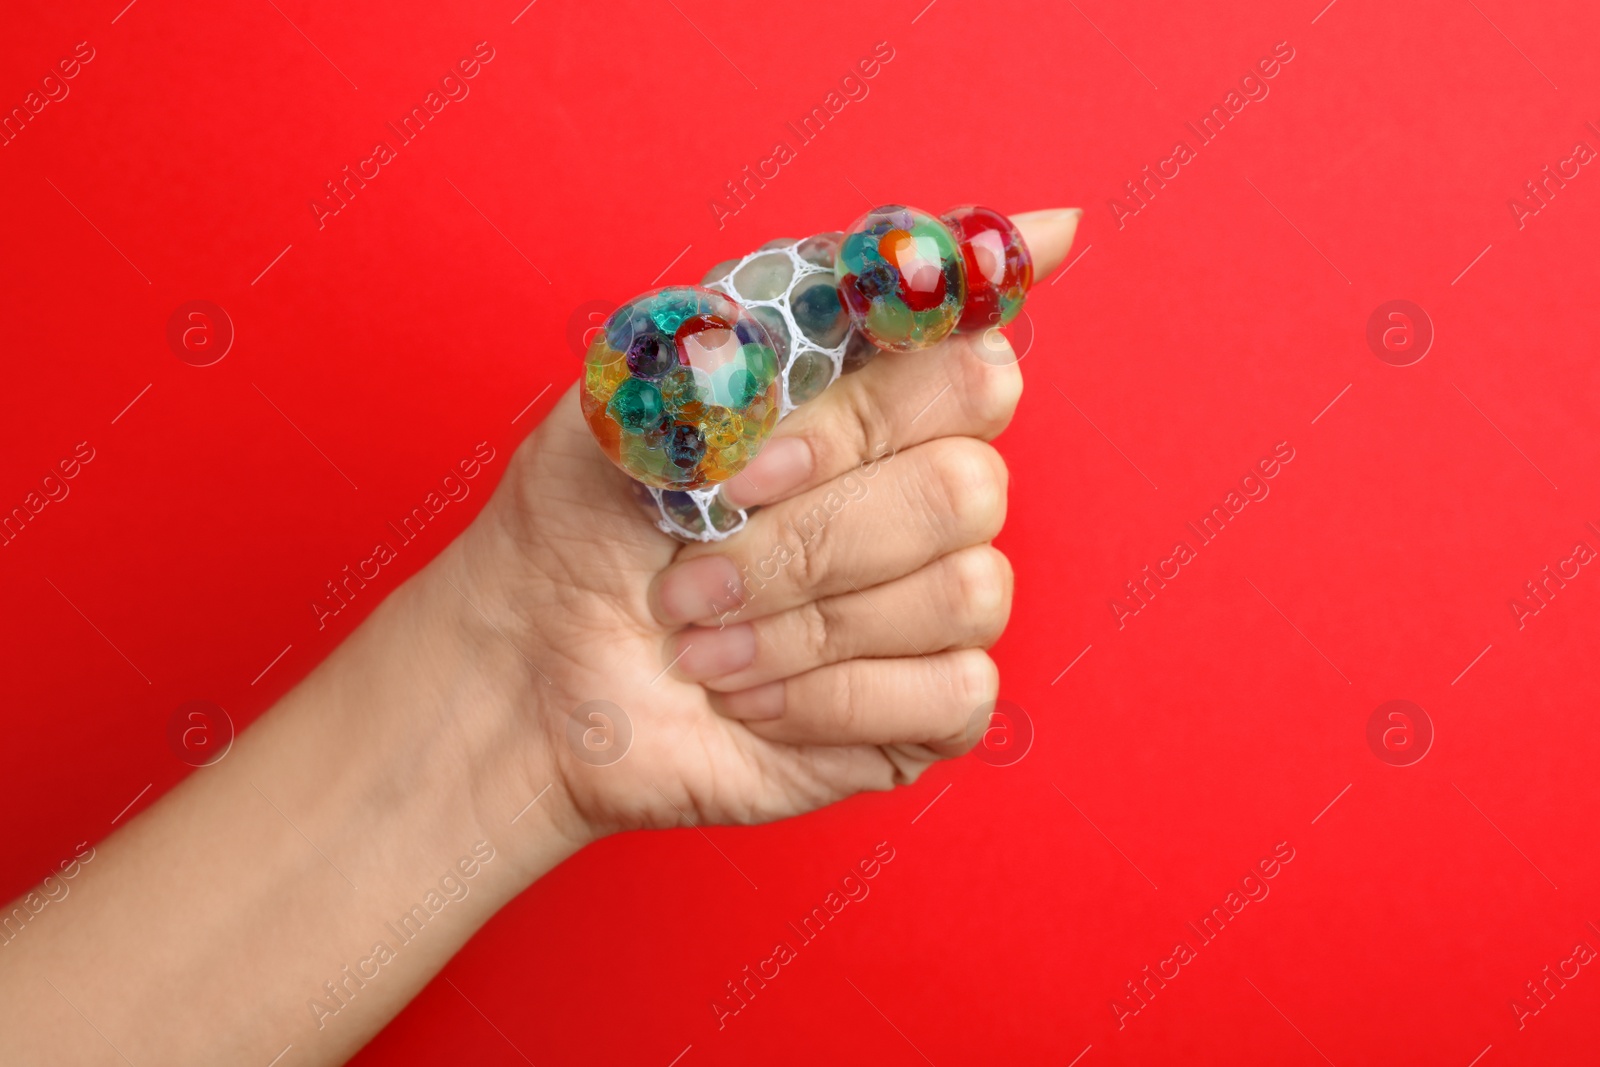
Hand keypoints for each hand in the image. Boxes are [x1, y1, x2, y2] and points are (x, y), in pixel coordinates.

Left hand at [442, 208, 1081, 844]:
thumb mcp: (649, 387)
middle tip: (698, 558)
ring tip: (702, 640)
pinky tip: (752, 697)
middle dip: (815, 535)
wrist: (535, 667)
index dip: (899, 392)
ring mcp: (935, 600)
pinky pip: (953, 691)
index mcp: (867, 399)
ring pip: (966, 591)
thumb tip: (951, 235)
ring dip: (806, 622)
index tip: (829, 407)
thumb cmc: (585, 518)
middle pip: (972, 485)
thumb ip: (792, 310)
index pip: (971, 355)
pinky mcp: (931, 705)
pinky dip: (828, 697)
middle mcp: (919, 488)